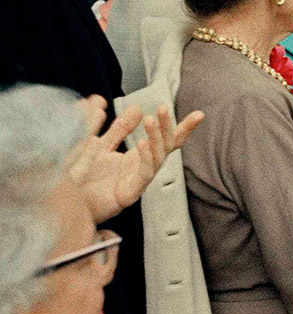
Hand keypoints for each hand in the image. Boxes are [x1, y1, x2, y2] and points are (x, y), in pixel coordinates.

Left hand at [67, 101, 203, 222]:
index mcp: (141, 156)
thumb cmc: (88, 179)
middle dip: (168, 127)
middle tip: (163, 108)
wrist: (72, 205)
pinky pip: (143, 174)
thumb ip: (120, 129)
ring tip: (150, 120)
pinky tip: (142, 144)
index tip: (199, 114)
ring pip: (158, 158)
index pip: (168, 139)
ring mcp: (140, 181)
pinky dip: (146, 158)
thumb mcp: (104, 147)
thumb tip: (138, 108)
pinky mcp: (130, 194)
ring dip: (156, 138)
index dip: (184, 127)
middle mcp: (145, 168)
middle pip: (167, 145)